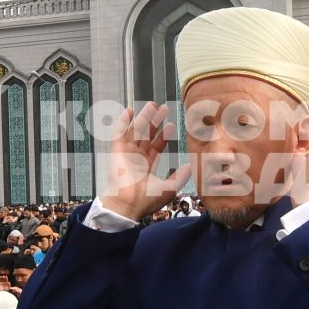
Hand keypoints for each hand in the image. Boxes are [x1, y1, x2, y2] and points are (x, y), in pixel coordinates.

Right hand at [99, 101, 192, 222]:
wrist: (128, 203)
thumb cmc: (146, 200)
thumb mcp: (169, 188)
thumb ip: (180, 176)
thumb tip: (191, 166)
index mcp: (146, 167)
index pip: (156, 147)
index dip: (163, 136)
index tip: (171, 125)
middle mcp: (136, 158)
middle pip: (147, 135)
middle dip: (155, 122)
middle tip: (163, 108)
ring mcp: (126, 153)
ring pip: (136, 131)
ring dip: (143, 117)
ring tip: (152, 105)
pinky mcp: (117, 150)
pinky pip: (119, 132)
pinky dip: (123, 121)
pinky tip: (130, 110)